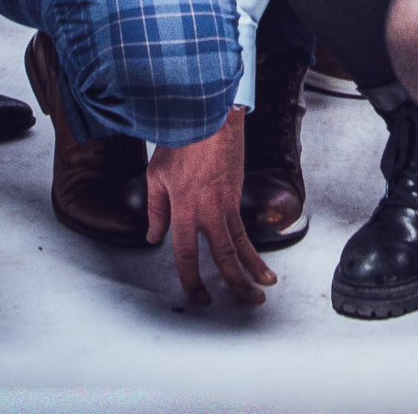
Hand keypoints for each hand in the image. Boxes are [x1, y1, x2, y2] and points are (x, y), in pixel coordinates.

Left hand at [145, 106, 273, 306]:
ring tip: (264, 288)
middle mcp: (208, 211)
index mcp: (184, 209)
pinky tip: (260, 258)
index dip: (192, 280)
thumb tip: (154, 237)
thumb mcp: (156, 176)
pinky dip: (253, 246)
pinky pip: (245, 227)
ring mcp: (226, 203)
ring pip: (242, 245)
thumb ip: (155, 210)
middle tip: (242, 302)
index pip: (186, 255)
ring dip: (254, 269)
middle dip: (235, 284)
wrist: (207, 116)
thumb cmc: (180, 142)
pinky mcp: (236, 194)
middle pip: (224, 258)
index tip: (199, 296)